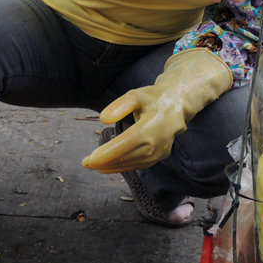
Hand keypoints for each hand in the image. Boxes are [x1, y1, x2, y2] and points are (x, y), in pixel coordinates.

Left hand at [82, 49, 231, 173]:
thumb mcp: (135, 95)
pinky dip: (123, 167)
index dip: (107, 153)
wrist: (177, 104)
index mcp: (152, 125)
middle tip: (86, 163)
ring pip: (133, 164)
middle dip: (105, 162)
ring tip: (94, 166)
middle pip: (127, 157)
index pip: (126, 144)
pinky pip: (139, 165)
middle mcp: (158, 142)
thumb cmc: (153, 98)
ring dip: (112, 167)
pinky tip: (109, 166)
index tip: (89, 159)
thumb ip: (119, 106)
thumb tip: (103, 119)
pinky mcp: (160, 156)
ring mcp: (160, 151)